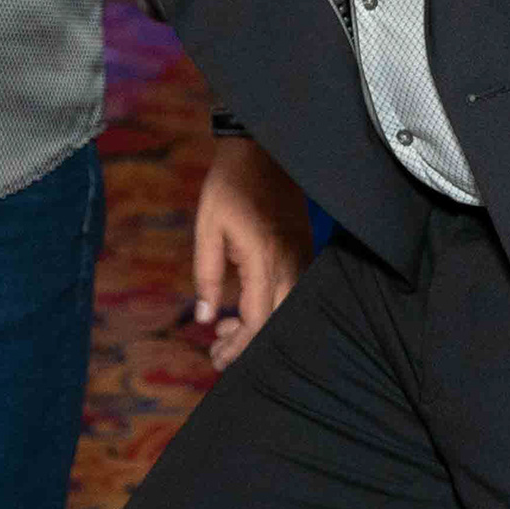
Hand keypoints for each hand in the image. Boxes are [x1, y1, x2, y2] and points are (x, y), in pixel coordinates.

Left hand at [193, 135, 311, 369]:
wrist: (263, 150)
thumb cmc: (229, 186)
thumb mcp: (207, 228)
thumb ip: (207, 275)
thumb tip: (204, 318)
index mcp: (264, 258)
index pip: (259, 320)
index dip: (239, 346)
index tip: (217, 358)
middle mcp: (290, 263)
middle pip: (277, 323)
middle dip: (249, 346)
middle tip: (218, 353)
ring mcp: (302, 258)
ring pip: (288, 312)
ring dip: (259, 328)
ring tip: (226, 330)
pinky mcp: (305, 251)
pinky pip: (293, 294)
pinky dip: (271, 309)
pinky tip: (245, 308)